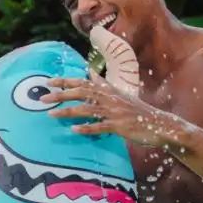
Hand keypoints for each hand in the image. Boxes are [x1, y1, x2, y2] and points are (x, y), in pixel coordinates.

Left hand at [43, 72, 182, 146]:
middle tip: (42, 98)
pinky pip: (100, 127)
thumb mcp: (120, 93)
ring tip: (51, 114)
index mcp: (108, 90)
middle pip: (81, 93)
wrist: (159, 124)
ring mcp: (114, 112)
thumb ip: (103, 84)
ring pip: (87, 110)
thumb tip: (91, 72)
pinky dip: (87, 128)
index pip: (83, 82)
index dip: (65, 81)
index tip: (48, 81)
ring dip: (67, 112)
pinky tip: (74, 130)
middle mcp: (110, 98)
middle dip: (60, 95)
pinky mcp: (119, 126)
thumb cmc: (137, 110)